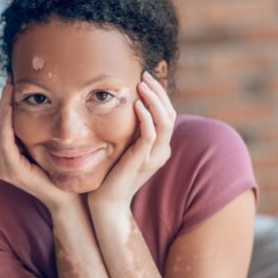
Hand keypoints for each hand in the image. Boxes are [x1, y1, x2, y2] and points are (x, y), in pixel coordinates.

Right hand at [0, 79, 82, 213]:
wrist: (72, 199)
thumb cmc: (65, 173)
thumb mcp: (51, 147)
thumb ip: (42, 132)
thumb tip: (46, 103)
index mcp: (10, 158)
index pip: (3, 124)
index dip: (6, 102)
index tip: (14, 81)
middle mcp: (3, 164)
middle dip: (4, 100)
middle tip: (10, 77)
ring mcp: (5, 168)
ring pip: (0, 128)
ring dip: (4, 106)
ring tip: (10, 85)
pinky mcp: (13, 170)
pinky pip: (5, 140)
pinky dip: (7, 120)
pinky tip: (12, 103)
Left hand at [87, 71, 176, 211]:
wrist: (106, 202)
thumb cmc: (111, 173)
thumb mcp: (125, 147)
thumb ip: (131, 131)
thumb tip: (127, 105)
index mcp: (160, 147)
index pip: (168, 114)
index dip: (160, 94)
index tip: (146, 77)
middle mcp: (161, 151)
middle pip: (170, 114)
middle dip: (159, 92)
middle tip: (144, 75)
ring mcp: (153, 157)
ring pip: (165, 122)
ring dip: (154, 100)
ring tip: (141, 84)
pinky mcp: (142, 160)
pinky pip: (150, 135)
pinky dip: (146, 117)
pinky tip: (137, 105)